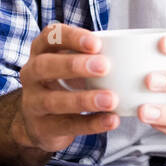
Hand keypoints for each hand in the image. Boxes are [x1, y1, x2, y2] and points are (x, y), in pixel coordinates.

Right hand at [13, 23, 119, 153]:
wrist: (40, 123)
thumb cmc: (66, 83)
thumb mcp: (74, 64)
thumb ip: (94, 55)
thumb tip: (134, 50)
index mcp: (42, 52)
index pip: (50, 37)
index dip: (72, 38)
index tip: (97, 43)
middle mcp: (31, 75)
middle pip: (44, 66)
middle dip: (74, 65)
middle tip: (105, 66)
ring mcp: (33, 103)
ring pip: (53, 100)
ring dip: (84, 99)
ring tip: (111, 99)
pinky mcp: (42, 128)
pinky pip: (67, 125)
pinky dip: (91, 123)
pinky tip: (112, 120)